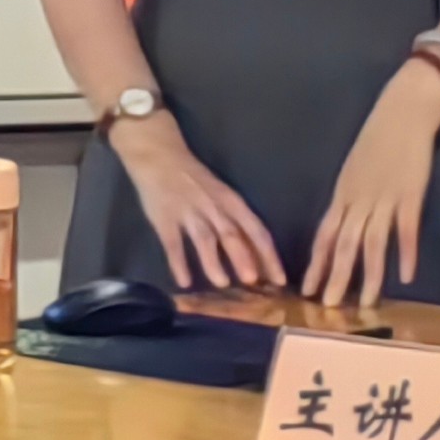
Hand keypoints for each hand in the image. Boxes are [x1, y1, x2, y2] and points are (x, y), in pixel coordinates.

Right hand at [106, 114, 283, 289]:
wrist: (159, 157)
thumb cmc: (196, 180)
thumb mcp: (222, 194)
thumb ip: (236, 222)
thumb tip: (257, 259)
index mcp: (231, 201)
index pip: (256, 229)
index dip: (268, 254)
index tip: (279, 279)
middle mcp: (212, 207)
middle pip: (231, 234)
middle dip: (242, 257)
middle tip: (252, 281)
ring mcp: (187, 212)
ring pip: (203, 238)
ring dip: (213, 261)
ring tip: (221, 283)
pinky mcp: (164, 218)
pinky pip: (173, 243)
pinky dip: (178, 263)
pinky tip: (184, 282)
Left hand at [303, 58, 439, 309]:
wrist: (403, 111)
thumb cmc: (378, 139)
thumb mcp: (354, 170)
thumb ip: (349, 199)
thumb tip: (341, 226)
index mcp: (343, 194)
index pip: (324, 235)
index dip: (316, 264)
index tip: (305, 289)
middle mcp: (358, 199)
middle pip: (344, 244)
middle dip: (335, 277)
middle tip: (327, 306)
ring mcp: (384, 197)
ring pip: (372, 243)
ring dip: (368, 275)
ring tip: (365, 303)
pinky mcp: (410, 194)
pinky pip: (406, 229)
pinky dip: (405, 253)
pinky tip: (406, 276)